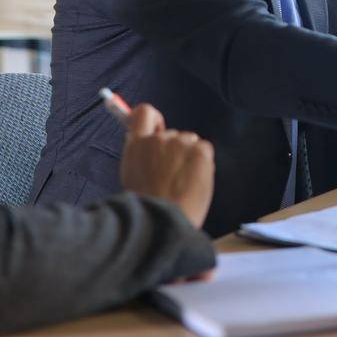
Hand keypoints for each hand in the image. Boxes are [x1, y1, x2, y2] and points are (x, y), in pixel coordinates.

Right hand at [118, 102, 214, 229]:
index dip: (153, 118)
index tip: (157, 126)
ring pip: (190, 143)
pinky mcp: (200, 150)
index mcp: (137, 145)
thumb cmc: (148, 207)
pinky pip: (204, 150)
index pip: (144, 113)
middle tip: (171, 178)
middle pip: (173, 135)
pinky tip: (193, 182)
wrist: (162, 223)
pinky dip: (202, 164)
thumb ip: (141, 156)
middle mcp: (158, 139)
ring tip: (181, 185)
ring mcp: (180, 143)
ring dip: (189, 158)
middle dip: (175, 152)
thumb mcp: (133, 176)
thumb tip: (147, 141)